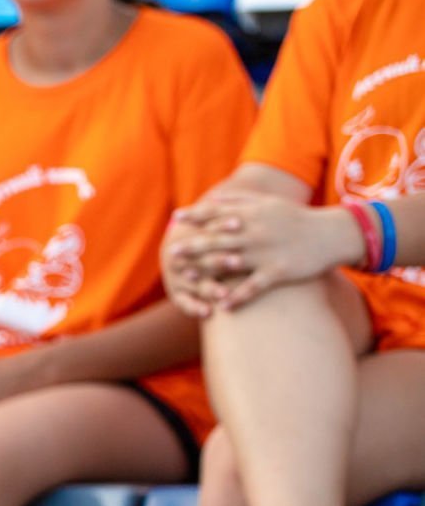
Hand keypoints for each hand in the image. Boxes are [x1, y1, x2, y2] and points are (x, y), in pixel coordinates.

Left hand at [166, 193, 364, 313]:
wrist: (332, 233)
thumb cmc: (295, 219)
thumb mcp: (268, 203)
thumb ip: (238, 201)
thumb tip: (209, 198)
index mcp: (253, 214)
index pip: (219, 213)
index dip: (197, 215)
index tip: (176, 218)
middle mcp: (257, 232)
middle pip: (219, 239)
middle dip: (194, 246)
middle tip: (172, 254)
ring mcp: (267, 253)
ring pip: (232, 262)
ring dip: (208, 271)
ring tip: (188, 280)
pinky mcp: (279, 271)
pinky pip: (255, 286)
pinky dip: (239, 296)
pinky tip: (223, 307)